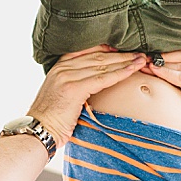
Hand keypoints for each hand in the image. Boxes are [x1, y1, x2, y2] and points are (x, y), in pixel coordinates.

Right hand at [29, 46, 147, 145]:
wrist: (38, 131)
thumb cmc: (50, 119)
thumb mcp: (60, 95)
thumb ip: (74, 84)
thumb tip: (93, 86)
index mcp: (59, 66)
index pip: (88, 52)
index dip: (108, 49)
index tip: (124, 50)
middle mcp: (63, 68)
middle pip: (98, 56)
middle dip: (121, 55)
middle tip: (140, 53)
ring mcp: (68, 76)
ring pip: (103, 65)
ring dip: (125, 62)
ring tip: (142, 60)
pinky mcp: (74, 88)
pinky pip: (104, 78)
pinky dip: (121, 73)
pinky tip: (133, 70)